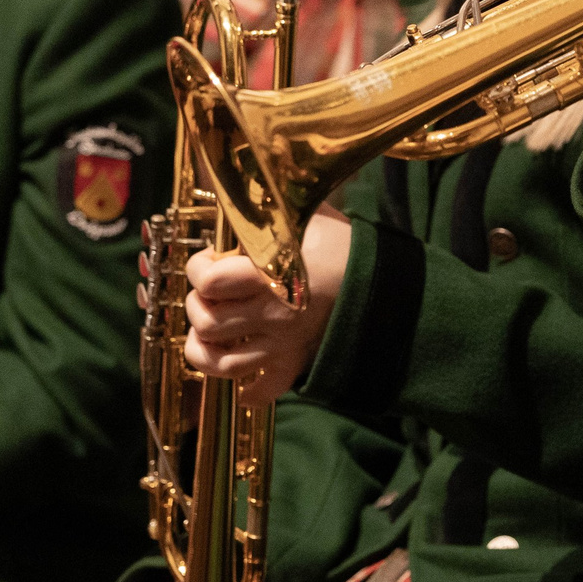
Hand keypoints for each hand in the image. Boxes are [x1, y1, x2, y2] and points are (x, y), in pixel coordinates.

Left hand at [184, 208, 350, 405]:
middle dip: (197, 304)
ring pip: (219, 363)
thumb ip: (263, 210)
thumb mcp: (303, 217)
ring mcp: (282, 345)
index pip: (207, 281)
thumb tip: (228, 189)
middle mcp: (272, 315)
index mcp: (271, 275)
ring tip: (211, 331)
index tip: (210, 259)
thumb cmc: (342, 245)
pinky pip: (260, 391)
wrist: (385, 282)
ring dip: (204, 347)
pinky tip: (242, 375)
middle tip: (211, 292)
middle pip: (207, 322)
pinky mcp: (295, 365)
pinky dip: (245, 389)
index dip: (198, 268)